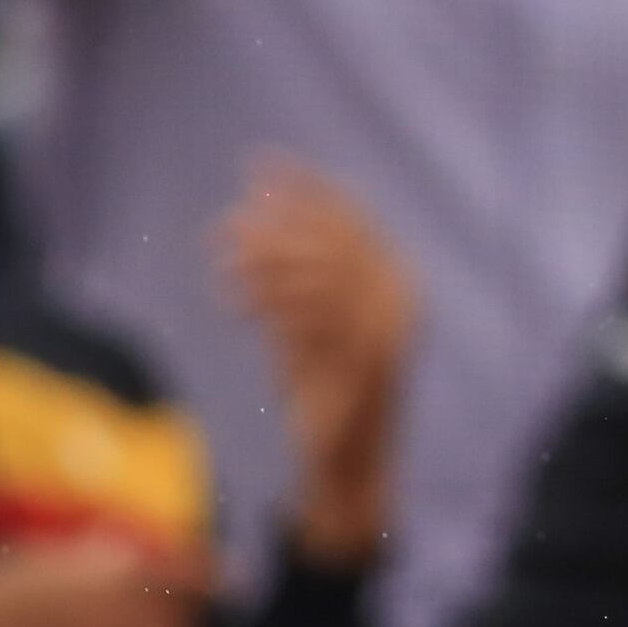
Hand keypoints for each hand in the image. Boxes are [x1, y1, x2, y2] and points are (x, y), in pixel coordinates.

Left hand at [218, 155, 411, 567]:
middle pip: (333, 240)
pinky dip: (272, 304)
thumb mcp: (305, 323)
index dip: (307, 187)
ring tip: (225, 266)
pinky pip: (312, 317)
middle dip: (276, 226)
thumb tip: (249, 215)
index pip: (353, 216)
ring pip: (321, 274)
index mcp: (400, 283)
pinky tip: (237, 305)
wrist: (345, 463)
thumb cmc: (324, 389)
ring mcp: (388, 332)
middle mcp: (403, 302)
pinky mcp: (362, 365)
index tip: (262, 163)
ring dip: (266, 265)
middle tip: (228, 227)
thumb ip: (291, 276)